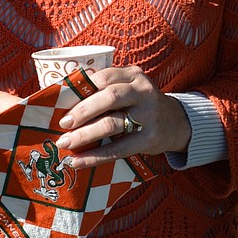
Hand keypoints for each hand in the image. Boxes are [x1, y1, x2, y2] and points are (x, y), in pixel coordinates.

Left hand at [55, 66, 191, 167]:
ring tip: (65, 143)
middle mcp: (143, 92)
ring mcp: (148, 115)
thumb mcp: (130, 88)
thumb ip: (105, 90)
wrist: (176, 123)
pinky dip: (95, 157)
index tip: (62, 102)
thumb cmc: (140, 105)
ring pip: (111, 124)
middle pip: (109, 98)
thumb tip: (63, 103)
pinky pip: (117, 149)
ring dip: (84, 135)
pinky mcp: (149, 139)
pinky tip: (78, 162)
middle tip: (63, 124)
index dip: (80, 89)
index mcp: (134, 75)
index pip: (103, 77)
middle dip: (82, 111)